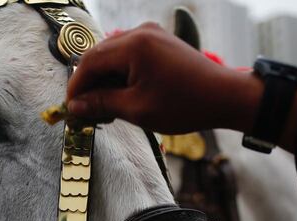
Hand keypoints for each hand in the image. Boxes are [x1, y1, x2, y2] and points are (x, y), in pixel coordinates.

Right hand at [66, 23, 262, 134]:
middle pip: (100, 55)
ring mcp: (152, 34)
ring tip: (104, 108)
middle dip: (89, 83)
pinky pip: (130, 55)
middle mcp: (140, 32)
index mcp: (134, 45)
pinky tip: (121, 95)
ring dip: (105, 79)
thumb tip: (76, 106)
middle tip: (85, 111)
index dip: (76, 87)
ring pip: (114, 55)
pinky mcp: (160, 42)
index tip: (70, 108)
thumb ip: (102, 104)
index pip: (90, 62)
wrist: (225, 96)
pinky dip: (121, 74)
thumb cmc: (184, 105)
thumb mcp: (138, 109)